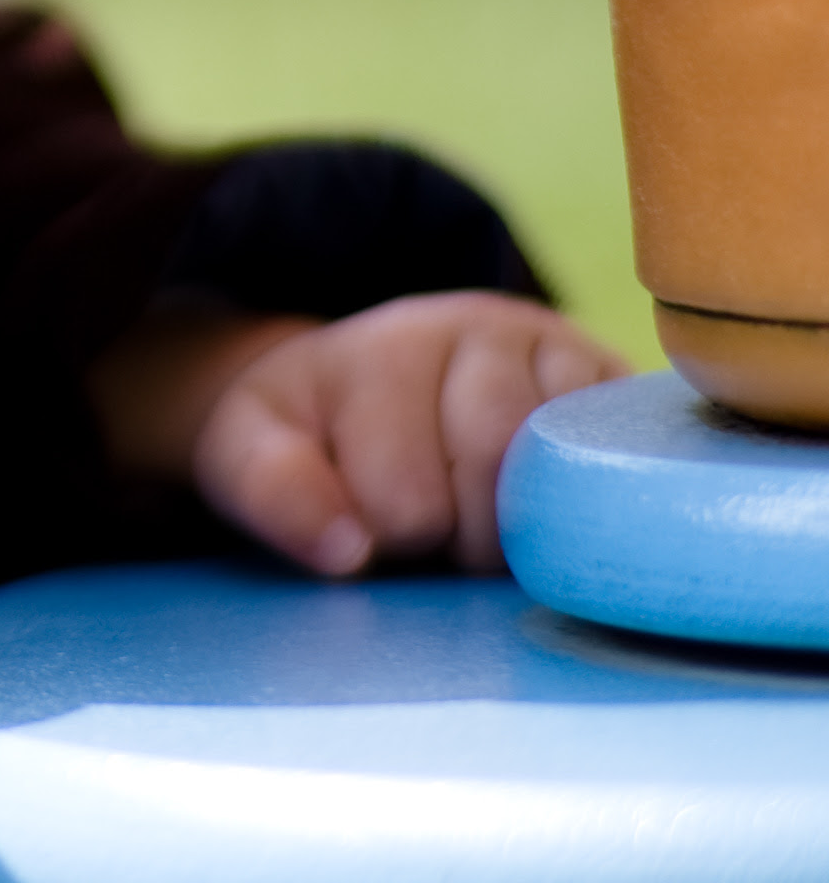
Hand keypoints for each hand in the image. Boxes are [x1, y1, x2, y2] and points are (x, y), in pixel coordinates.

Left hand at [190, 293, 626, 574]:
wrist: (386, 384)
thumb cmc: (316, 432)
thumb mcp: (253, 451)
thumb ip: (273, 490)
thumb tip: (345, 550)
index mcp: (388, 349)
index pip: (404, 497)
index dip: (388, 531)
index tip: (371, 512)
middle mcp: (484, 333)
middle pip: (493, 484)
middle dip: (458, 533)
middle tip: (434, 519)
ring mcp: (562, 354)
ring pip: (564, 481)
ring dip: (525, 525)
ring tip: (484, 511)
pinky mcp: (621, 388)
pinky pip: (628, 463)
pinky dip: (594, 501)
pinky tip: (558, 502)